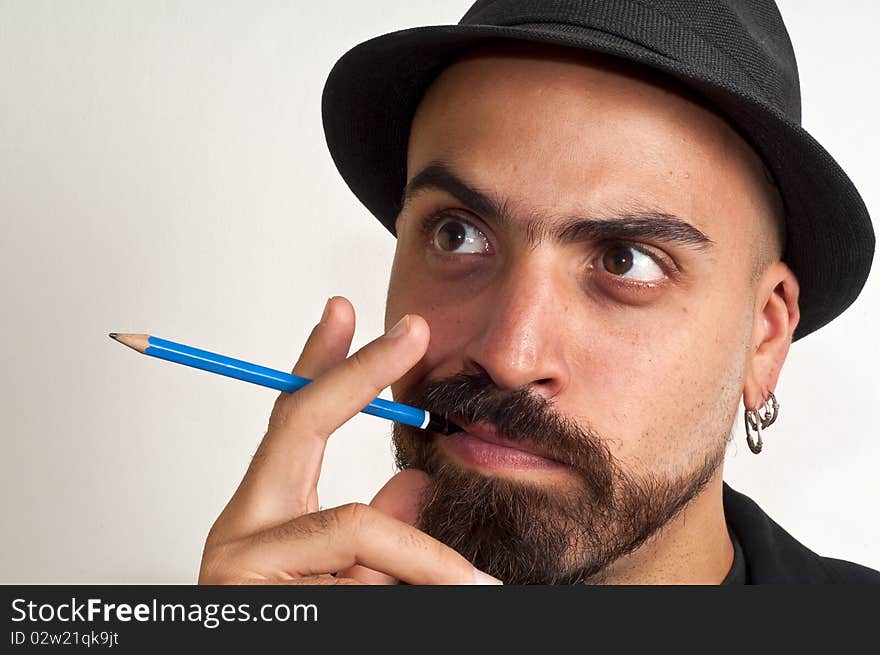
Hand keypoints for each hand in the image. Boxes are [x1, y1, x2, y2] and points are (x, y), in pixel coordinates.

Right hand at [198, 296, 501, 584]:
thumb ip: (377, 531)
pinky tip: (400, 605)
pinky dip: (401, 590)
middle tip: (413, 332)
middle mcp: (241, 530)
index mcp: (264, 517)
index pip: (293, 419)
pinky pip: (360, 581)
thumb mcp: (354, 579)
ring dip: (415, 561)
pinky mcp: (255, 600)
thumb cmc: (309, 630)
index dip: (320, 361)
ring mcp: (239, 567)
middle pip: (300, 423)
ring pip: (358, 528)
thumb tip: (414, 481)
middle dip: (358, 371)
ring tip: (458, 593)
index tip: (346, 309)